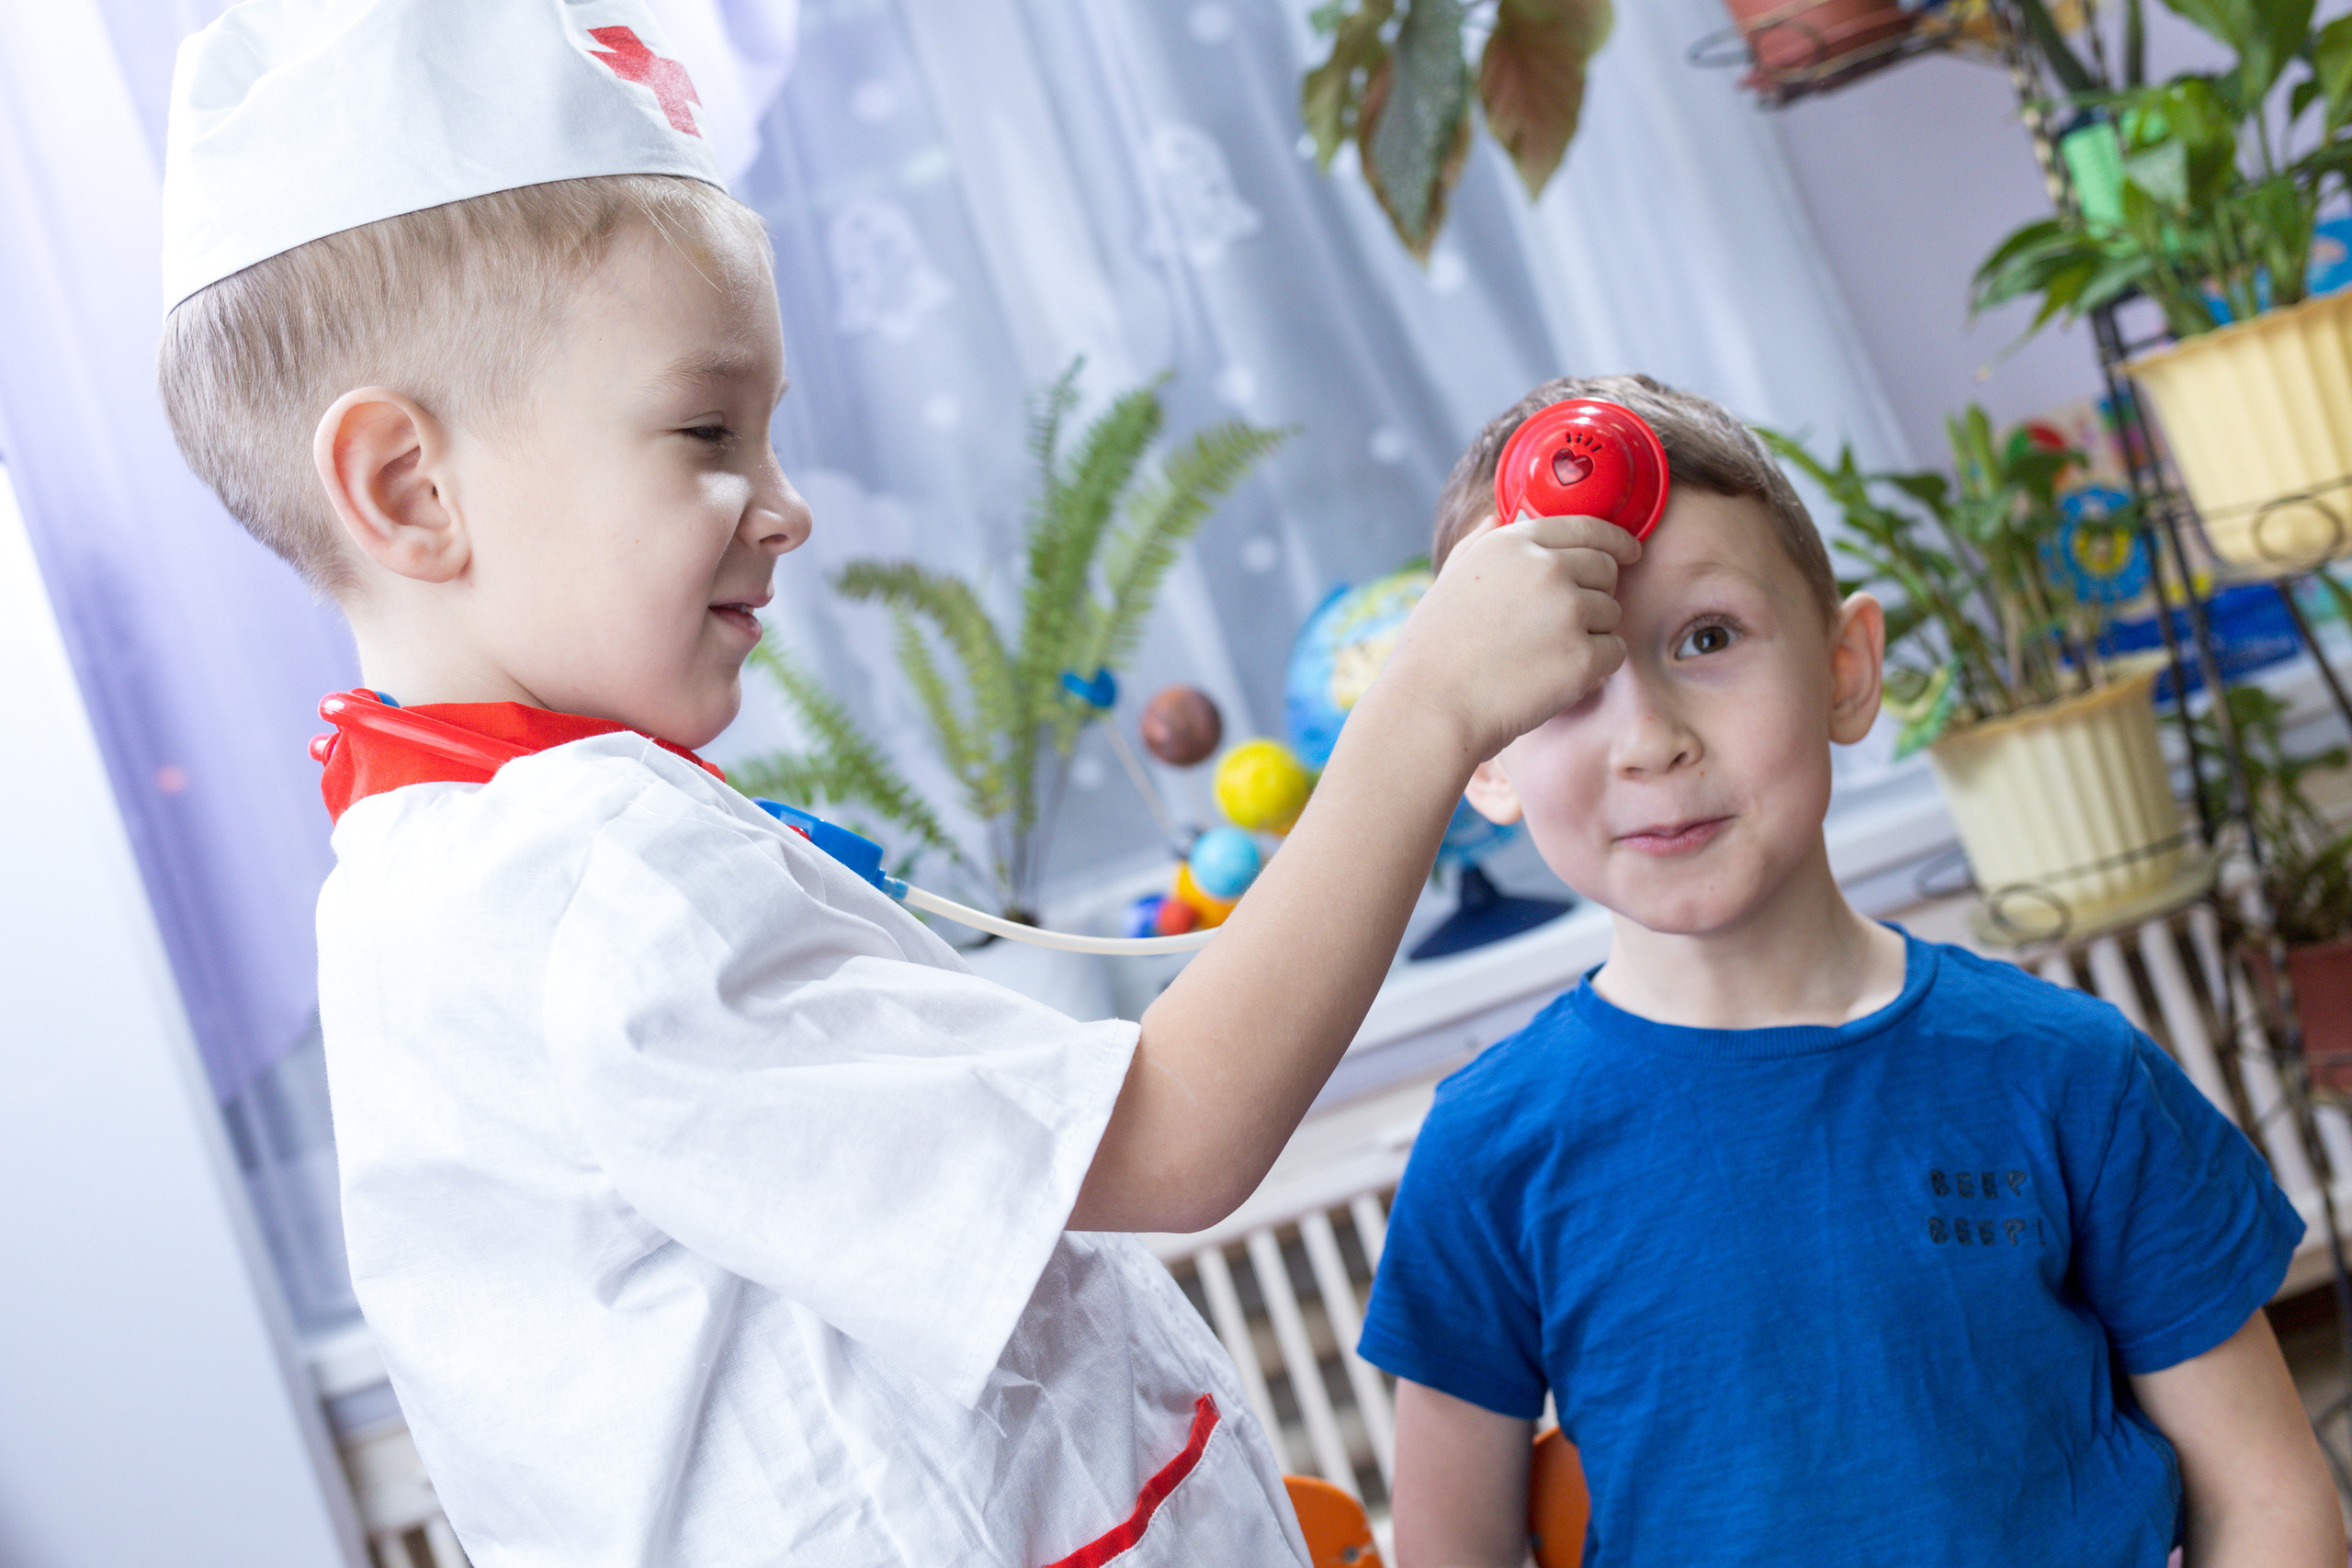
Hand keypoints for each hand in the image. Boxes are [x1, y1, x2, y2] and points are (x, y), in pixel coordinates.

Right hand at [1375, 514, 1636, 766]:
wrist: (1432, 706)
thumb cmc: (1434, 649)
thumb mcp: (1449, 578)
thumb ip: (1478, 542)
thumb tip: (1495, 517)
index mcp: (1514, 543)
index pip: (1587, 527)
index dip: (1615, 540)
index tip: (1628, 553)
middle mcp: (1547, 568)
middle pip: (1606, 569)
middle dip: (1595, 593)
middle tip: (1564, 625)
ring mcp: (1568, 610)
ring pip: (1611, 612)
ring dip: (1590, 633)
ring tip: (1544, 655)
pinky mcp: (1583, 655)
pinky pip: (1614, 652)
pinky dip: (1595, 667)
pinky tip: (1556, 677)